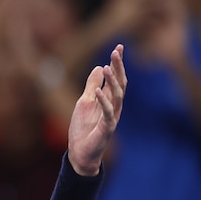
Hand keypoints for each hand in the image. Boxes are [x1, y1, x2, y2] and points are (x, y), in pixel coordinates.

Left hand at [67, 44, 125, 174]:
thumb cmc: (83, 128)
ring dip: (113, 81)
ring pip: (117, 96)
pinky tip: (98, 91)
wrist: (80, 152)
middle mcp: (113, 107)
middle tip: (116, 51)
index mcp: (108, 100)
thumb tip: (100, 67)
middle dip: (119, 68)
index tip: (119, 47)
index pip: (116, 79)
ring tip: (108, 66)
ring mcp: (111, 117)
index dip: (118, 64)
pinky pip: (107, 113)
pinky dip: (103, 101)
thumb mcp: (84, 102)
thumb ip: (92, 86)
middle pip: (120, 84)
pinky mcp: (106, 128)